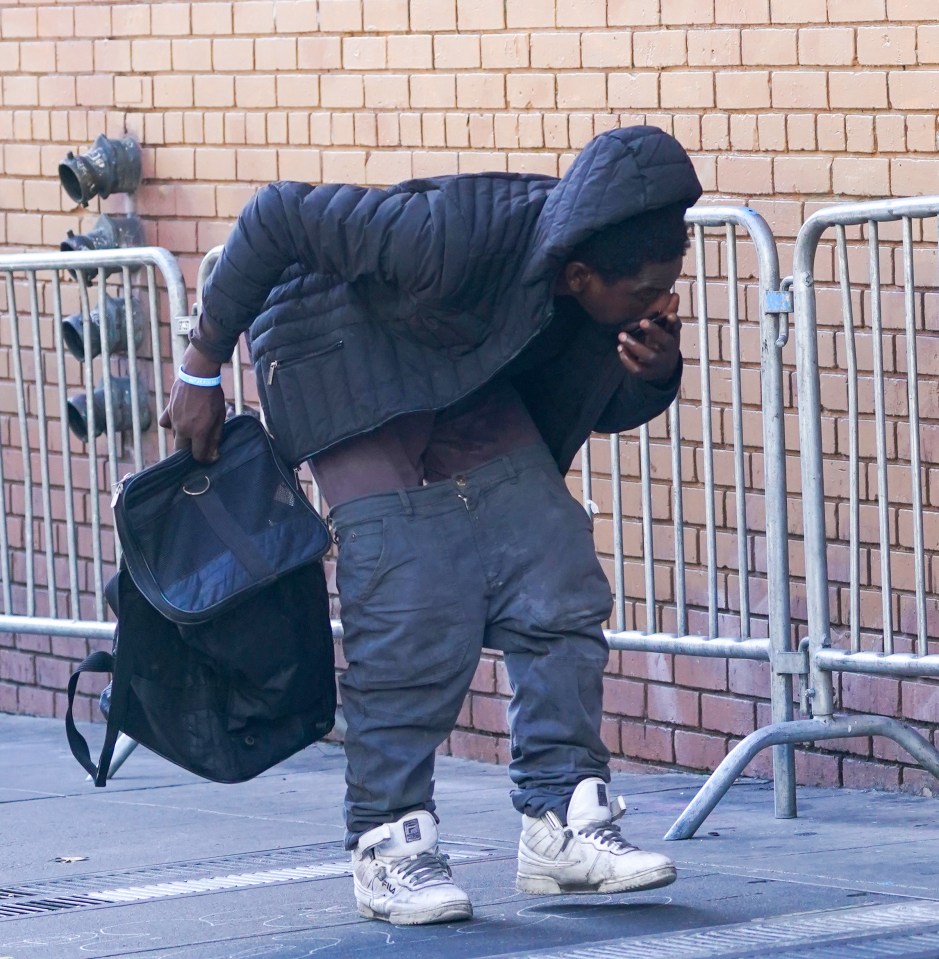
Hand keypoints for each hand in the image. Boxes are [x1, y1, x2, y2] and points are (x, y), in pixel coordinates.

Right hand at [158, 345, 225, 462]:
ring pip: (175, 437)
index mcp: (198, 432)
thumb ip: (215, 437)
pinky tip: (180, 421)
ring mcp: (173, 420)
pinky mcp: (167, 412)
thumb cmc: (212, 396)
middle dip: (191, 452)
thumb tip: (214, 454)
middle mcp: (183, 429)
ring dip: (184, 438)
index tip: (211, 455)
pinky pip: (166, 424)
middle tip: (201, 446)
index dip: (205, 459)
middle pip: (182, 451)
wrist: (198, 376)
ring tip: (194, 429)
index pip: (198, 456)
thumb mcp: (220, 418)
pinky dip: (172, 425)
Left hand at [616, 293, 681, 384]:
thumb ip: (668, 312)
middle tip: (642, 321)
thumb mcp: (668, 330)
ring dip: (635, 345)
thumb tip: (674, 294)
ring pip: (648, 356)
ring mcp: (657, 363)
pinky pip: (637, 368)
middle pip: (665, 341)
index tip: (670, 315)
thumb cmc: (664, 343)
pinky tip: (620, 348)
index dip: (674, 322)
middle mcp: (668, 350)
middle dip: (654, 331)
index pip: (676, 328)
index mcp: (673, 337)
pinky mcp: (646, 372)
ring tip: (621, 335)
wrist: (664, 370)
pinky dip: (627, 359)